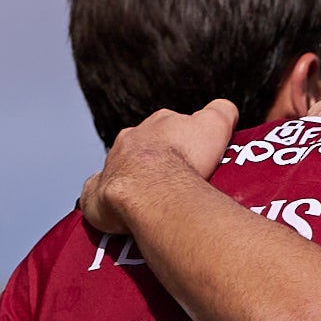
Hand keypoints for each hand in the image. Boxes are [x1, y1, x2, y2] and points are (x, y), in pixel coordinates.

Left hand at [76, 101, 240, 239]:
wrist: (153, 188)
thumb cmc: (184, 158)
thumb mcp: (214, 125)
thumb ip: (221, 111)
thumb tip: (225, 108)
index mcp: (158, 124)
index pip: (170, 126)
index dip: (181, 141)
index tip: (191, 157)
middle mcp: (129, 140)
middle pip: (142, 146)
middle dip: (155, 160)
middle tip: (173, 183)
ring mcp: (111, 165)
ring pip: (120, 168)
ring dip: (132, 180)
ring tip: (150, 202)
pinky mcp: (96, 192)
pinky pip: (96, 194)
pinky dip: (103, 200)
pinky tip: (114, 212)